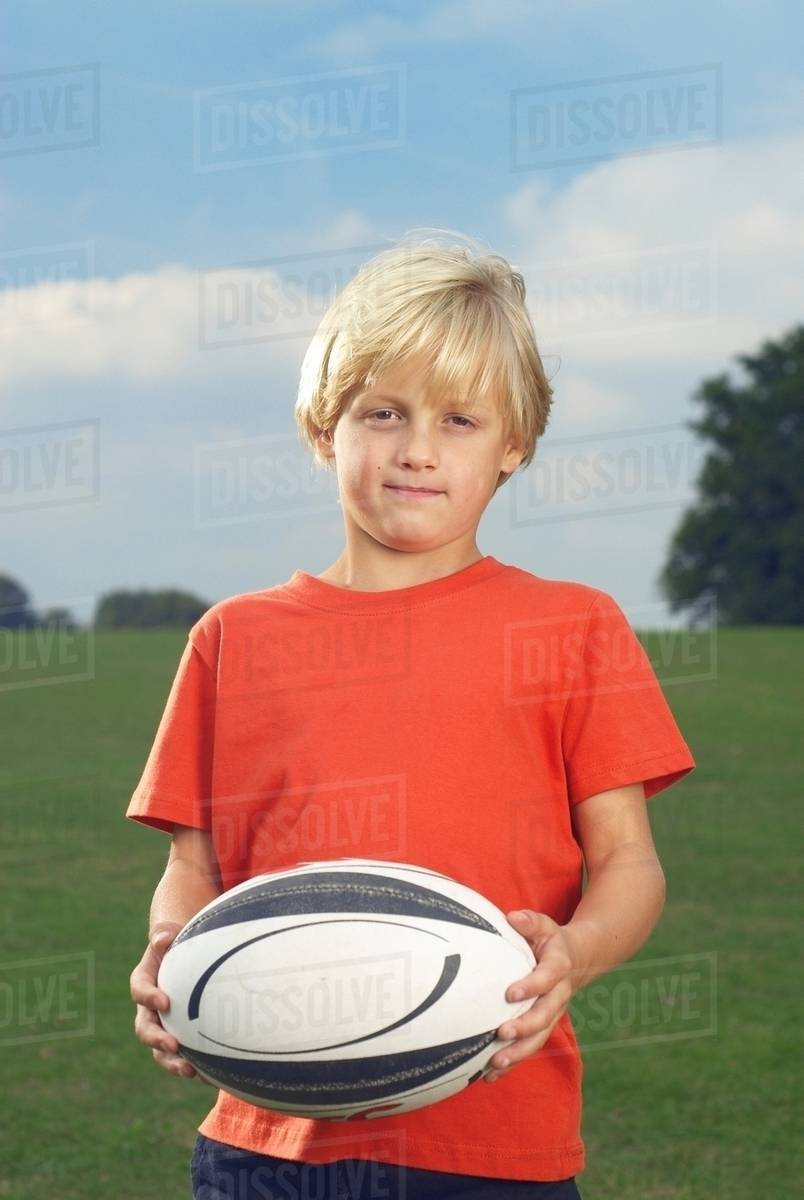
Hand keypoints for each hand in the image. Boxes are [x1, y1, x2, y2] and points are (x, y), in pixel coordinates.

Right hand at [130, 921, 211, 1084]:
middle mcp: (150, 1009)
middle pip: (145, 1028)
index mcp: (145, 981)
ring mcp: (163, 1025)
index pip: (140, 990)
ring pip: (161, 1050)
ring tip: (190, 1071)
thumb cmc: (179, 943)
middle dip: (157, 1039)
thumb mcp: (171, 935)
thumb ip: (164, 935)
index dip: (149, 997)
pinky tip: (214, 1077)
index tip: (165, 1001)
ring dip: (173, 1063)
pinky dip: (197, 1068)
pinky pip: (184, 1056)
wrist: (187, 957)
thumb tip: (162, 937)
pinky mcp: (180, 1037)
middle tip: (173, 1045)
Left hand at [485, 911, 585, 1083]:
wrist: (580, 961)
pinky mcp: (544, 1027)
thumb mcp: (544, 926)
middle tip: (501, 1033)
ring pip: (539, 1038)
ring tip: (494, 1064)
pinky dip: (513, 1063)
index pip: (547, 979)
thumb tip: (512, 917)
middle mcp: (559, 995)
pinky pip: (530, 1047)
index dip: (531, 986)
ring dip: (518, 1053)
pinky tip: (490, 1076)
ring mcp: (553, 1014)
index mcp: (559, 968)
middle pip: (544, 1016)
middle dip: (524, 1027)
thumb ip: (530, 922)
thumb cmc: (552, 941)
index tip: (510, 994)